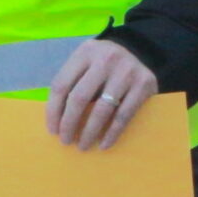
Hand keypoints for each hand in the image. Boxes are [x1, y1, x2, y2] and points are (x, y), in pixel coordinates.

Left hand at [45, 39, 159, 150]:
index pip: (61, 85)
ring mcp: (127, 71)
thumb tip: (57, 119)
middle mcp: (106, 59)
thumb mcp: (87, 63)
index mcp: (85, 52)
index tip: (53, 131)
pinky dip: (112, 133)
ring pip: (101, 109)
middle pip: (79, 97)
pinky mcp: (144, 84)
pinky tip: (105, 143)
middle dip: (69, 124)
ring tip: (83, 145)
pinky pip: (123, 115)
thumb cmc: (104, 65)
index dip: (53, 111)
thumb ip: (72, 82)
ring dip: (90, 132)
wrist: (142, 50)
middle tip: (66, 141)